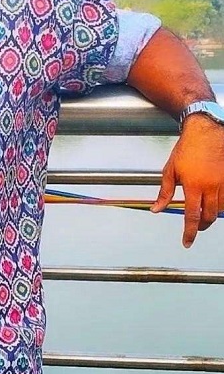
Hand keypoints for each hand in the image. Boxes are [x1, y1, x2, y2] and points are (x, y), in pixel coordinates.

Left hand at [151, 115, 223, 247]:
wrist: (205, 131)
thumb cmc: (187, 148)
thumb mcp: (170, 170)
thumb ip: (164, 192)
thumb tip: (156, 209)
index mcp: (193, 185)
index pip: (191, 216)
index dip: (189, 232)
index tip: (187, 242)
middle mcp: (211, 186)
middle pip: (209, 217)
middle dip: (202, 226)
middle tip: (195, 227)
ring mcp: (223, 183)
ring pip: (220, 209)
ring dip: (212, 214)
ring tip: (204, 212)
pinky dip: (221, 204)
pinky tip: (214, 201)